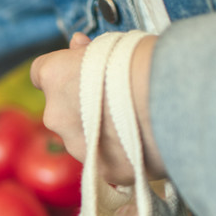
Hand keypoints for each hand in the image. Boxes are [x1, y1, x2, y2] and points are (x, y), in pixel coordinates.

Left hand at [29, 32, 164, 185]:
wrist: (173, 101)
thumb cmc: (146, 63)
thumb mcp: (113, 44)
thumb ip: (87, 52)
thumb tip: (77, 46)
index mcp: (54, 77)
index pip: (41, 73)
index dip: (62, 73)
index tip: (78, 72)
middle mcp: (56, 115)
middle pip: (63, 110)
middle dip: (83, 106)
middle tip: (118, 99)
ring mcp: (76, 146)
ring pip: (83, 138)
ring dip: (102, 132)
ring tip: (137, 121)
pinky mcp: (101, 170)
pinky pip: (107, 161)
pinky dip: (121, 154)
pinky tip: (145, 143)